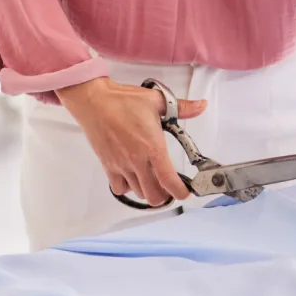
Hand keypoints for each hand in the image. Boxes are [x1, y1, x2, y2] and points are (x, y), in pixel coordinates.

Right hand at [58, 78, 200, 207]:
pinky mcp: (108, 166)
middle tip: (169, 186)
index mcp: (153, 146)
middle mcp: (137, 160)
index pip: (169, 180)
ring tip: (151, 179)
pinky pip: (119, 188)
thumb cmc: (122, 100)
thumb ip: (182, 106)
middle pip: (154, 195)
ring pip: (138, 193)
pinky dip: (127, 187)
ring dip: (147, 190)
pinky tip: (132, 176)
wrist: (93, 101)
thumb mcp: (156, 100)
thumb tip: (201, 105)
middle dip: (165, 195)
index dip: (180, 192)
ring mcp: (121, 165)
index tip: (185, 192)